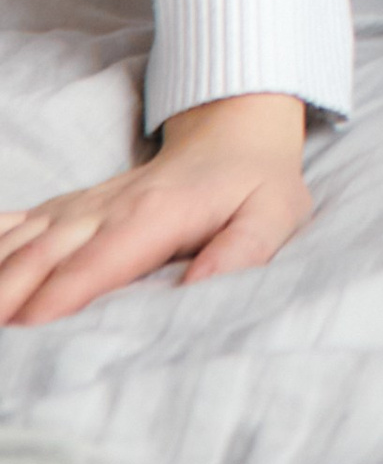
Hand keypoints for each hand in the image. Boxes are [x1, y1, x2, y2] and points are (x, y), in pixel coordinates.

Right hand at [0, 93, 311, 325]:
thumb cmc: (255, 181)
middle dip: (7, 298)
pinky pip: (21, 224)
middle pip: (43, 256)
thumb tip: (201, 287)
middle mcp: (106, 208)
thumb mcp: (274, 215)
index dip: (59, 298)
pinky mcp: (71, 207)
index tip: (27, 333)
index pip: (97, 262)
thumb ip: (243, 251)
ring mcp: (83, 205)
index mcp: (154, 215)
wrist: (234, 129)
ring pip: (22, 242)